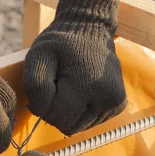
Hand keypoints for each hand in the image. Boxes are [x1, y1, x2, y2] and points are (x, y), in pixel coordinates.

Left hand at [23, 0, 126, 135]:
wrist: (90, 28)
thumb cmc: (60, 44)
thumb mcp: (38, 57)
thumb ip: (35, 87)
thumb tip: (43, 114)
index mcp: (87, 85)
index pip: (57, 118)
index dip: (45, 106)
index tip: (49, 85)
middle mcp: (107, 97)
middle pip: (69, 126)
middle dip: (58, 111)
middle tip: (59, 85)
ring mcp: (116, 102)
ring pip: (80, 127)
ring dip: (70, 112)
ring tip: (71, 87)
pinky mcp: (119, 105)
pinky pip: (91, 122)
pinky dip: (82, 111)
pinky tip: (82, 91)